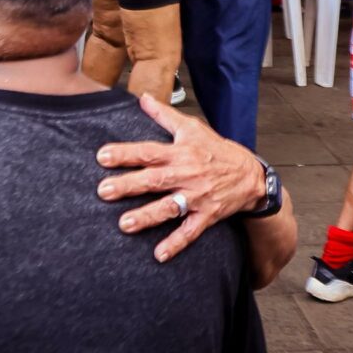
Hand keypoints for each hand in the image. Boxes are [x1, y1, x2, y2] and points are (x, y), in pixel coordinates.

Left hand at [96, 93, 277, 262]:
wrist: (250, 175)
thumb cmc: (217, 149)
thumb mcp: (192, 128)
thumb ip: (164, 115)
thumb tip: (142, 98)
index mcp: (181, 152)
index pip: (149, 151)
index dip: (126, 153)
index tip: (102, 156)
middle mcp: (187, 174)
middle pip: (154, 180)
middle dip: (128, 186)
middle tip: (103, 191)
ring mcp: (197, 197)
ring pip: (170, 207)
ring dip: (147, 216)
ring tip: (124, 224)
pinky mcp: (207, 215)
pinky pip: (190, 232)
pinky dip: (176, 244)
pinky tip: (159, 255)